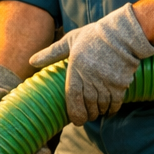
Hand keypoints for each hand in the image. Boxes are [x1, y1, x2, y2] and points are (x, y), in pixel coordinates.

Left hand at [29, 4, 153, 124]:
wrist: (123, 34)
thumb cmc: (94, 36)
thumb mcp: (70, 40)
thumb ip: (51, 53)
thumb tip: (31, 61)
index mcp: (76, 67)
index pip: (72, 96)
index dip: (74, 112)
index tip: (75, 120)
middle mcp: (90, 77)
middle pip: (87, 105)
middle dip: (87, 115)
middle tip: (86, 118)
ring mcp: (106, 81)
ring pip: (101, 105)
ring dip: (99, 112)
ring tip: (97, 113)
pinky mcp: (120, 83)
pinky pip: (115, 102)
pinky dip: (112, 109)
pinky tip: (109, 110)